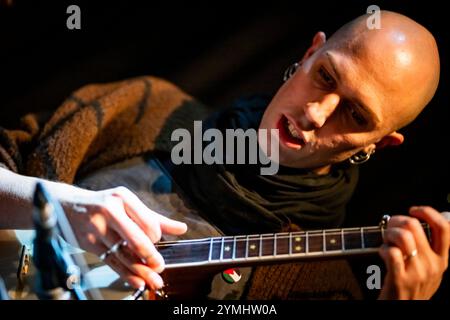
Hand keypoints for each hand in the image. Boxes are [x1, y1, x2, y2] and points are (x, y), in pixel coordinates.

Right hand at [61, 186, 186, 289]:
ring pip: (123, 254)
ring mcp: (97, 228)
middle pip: (135, 239)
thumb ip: (155, 218)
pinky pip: (111, 261)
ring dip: (140, 270)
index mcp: (123, 198)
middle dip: (150, 256)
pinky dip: (125, 273)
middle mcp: (110, 211)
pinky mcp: (89, 243)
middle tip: (159, 266)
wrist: (67, 206)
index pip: (147, 221)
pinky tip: (136, 281)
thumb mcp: (129, 204)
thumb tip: (181, 228)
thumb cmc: (104, 204)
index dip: (156, 236)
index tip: (158, 242)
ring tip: (153, 280)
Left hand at [378, 206, 448, 298]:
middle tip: (389, 228)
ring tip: (385, 241)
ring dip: (388, 234)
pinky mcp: (401, 279)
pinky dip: (382, 248)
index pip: (444, 227)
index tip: (413, 210)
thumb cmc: (413, 287)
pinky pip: (391, 252)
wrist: (404, 309)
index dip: (427, 212)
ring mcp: (418, 272)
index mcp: (442, 259)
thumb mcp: (430, 269)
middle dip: (396, 221)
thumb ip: (429, 248)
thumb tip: (420, 221)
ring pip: (402, 236)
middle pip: (414, 226)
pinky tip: (382, 253)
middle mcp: (433, 265)